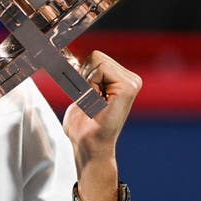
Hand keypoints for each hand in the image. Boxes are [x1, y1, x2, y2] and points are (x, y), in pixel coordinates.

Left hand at [62, 50, 141, 200]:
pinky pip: (100, 69)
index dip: (83, 74)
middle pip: (95, 56)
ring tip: (95, 102)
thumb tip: (68, 56)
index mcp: (122, 78)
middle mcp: (131, 78)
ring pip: (96, 60)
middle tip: (91, 100)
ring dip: (87, 82)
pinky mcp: (128, 87)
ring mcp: (132, 82)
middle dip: (85, 76)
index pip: (95, 56)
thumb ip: (81, 73)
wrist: (89, 145)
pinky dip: (90, 85)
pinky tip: (97, 102)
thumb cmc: (83, 123)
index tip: (88, 95)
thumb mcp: (81, 91)